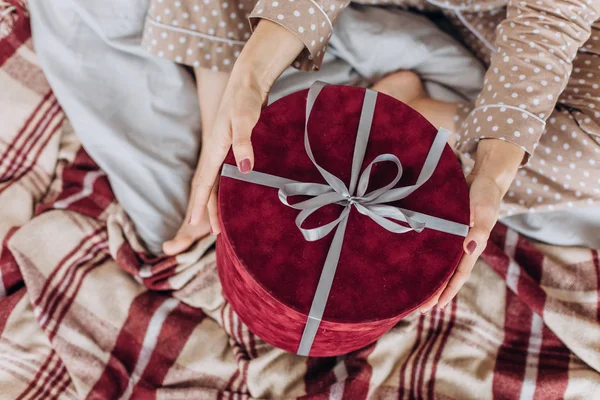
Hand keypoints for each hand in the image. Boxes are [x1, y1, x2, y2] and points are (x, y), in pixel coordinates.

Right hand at [188, 20, 303, 232]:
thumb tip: (243, 170)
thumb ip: (243, 143)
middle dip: (209, 209)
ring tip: (221, 221)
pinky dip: (227, 187)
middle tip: (213, 233)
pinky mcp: (234, 145)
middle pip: (209, 186)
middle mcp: (217, 151)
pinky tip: (234, 195)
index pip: (204, 182)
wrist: (249, 79)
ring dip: (218, 201)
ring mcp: (224, 149)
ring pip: (217, 181)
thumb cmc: (246, 97)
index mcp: (215, 147)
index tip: (194, 224)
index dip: (201, 203)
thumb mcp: (245, 118)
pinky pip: (226, 173)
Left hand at [419, 139, 524, 311]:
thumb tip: (470, 249)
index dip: (448, 291)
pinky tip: (414, 265)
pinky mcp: (448, 230)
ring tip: (413, 292)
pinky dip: (427, 260)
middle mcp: (463, 247)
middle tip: (418, 309)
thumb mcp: (484, 210)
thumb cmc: (485, 194)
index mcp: (472, 246)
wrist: (484, 178)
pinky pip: (437, 250)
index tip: (436, 307)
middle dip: (435, 292)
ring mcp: (455, 240)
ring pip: (441, 265)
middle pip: (447, 275)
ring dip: (430, 279)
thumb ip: (480, 229)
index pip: (459, 275)